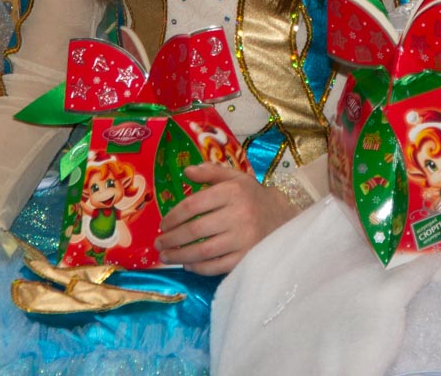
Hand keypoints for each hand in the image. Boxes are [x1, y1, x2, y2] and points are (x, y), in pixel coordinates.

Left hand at [154, 163, 300, 274]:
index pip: (193, 204)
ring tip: (166, 257)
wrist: (282, 217)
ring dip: (179, 256)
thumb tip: (186, 171)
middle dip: (171, 239)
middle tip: (158, 244)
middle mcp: (238, 215)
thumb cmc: (252, 197)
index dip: (173, 216)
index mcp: (232, 192)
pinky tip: (188, 265)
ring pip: (203, 251)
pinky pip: (217, 266)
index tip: (162, 225)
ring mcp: (243, 238)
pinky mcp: (247, 257)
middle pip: (195, 230)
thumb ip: (210, 172)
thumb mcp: (235, 178)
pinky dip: (199, 268)